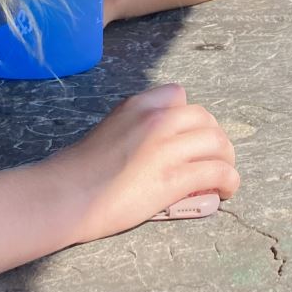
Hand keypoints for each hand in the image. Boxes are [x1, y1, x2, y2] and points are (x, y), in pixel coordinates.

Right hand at [45, 84, 238, 243]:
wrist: (63, 195)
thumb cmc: (77, 171)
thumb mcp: (109, 129)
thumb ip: (135, 128)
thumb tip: (158, 148)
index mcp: (138, 105)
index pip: (179, 95)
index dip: (189, 117)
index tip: (187, 136)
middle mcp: (157, 120)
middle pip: (206, 120)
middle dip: (214, 139)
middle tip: (212, 158)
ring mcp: (167, 148)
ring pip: (218, 144)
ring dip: (226, 160)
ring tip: (223, 176)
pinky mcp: (174, 178)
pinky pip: (218, 172)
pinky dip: (229, 181)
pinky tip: (226, 191)